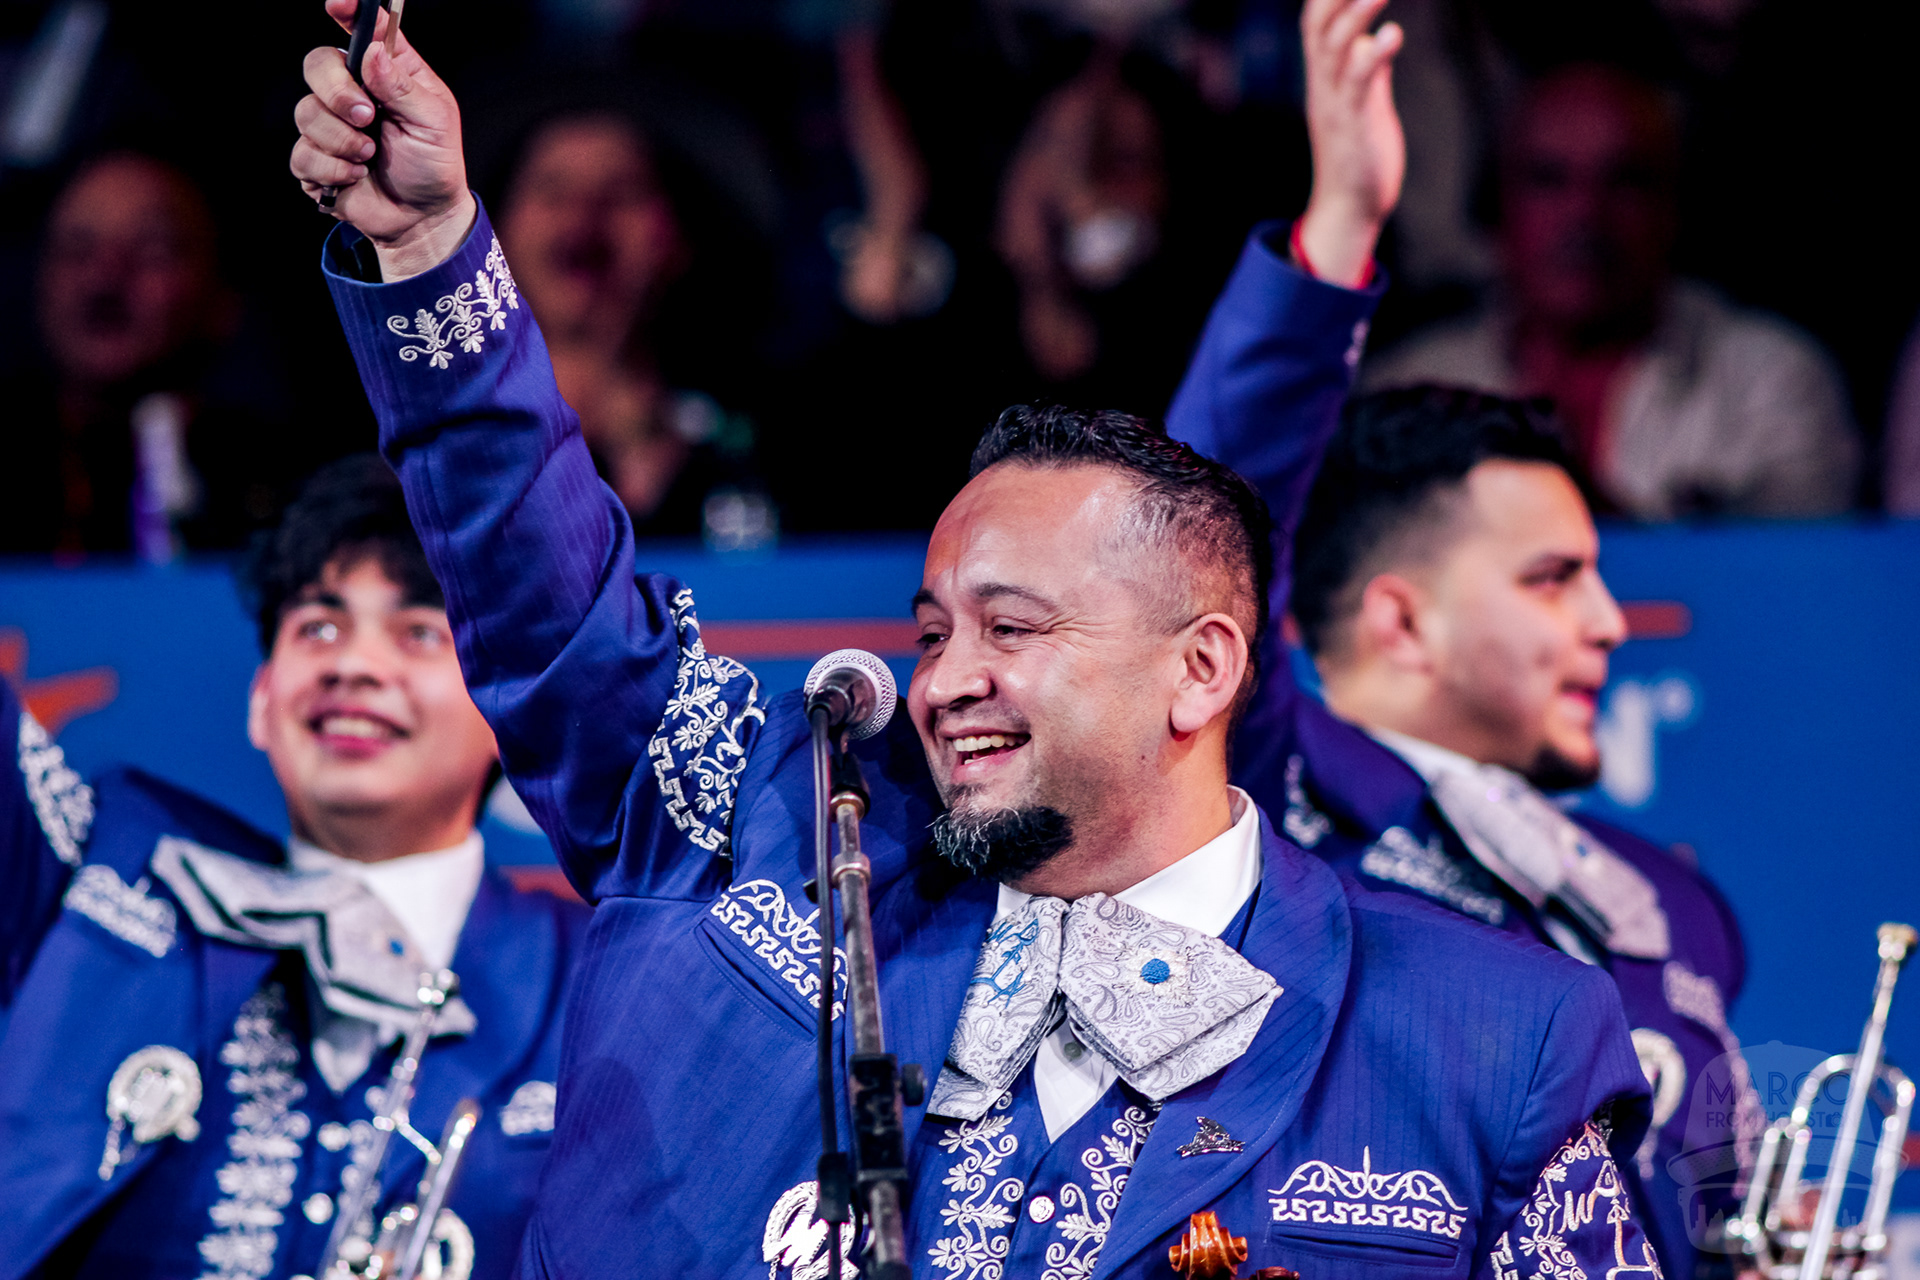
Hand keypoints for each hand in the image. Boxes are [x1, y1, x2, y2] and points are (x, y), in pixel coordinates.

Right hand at [290, 0, 475, 279]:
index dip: (348, 12)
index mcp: (388, 73)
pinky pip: (302, 153)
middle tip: (366, 118)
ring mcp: (331, 124)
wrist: (421, 219)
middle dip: (337, 92)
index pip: (363, 30)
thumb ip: (403, 87)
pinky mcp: (316, 158)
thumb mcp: (433, 123)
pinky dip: (333, 169)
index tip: (336, 4)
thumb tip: (373, 54)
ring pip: (306, 112)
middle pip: (317, 64)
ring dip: (342, 141)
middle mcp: (355, 91)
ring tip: (370, 158)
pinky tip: (356, 178)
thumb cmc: (433, 165)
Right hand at [1296, 0, 1404, 287]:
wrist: (1349, 207)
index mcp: (1324, 73)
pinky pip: (1358, 84)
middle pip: (1318, 22)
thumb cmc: (1358, 151)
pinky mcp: (1353, 125)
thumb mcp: (1364, 99)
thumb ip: (1369, 64)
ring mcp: (1335, 103)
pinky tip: (1392, 34)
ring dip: (1356, 12)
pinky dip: (1373, 56)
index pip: (1317, 17)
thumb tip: (1378, 34)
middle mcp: (1323, 82)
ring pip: (1336, 47)